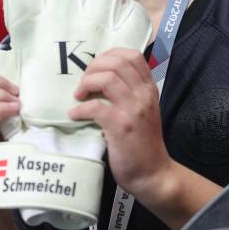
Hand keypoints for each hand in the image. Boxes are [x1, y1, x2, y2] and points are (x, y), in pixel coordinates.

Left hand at [69, 48, 171, 202]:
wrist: (153, 174)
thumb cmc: (143, 143)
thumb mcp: (143, 110)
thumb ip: (129, 92)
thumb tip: (100, 77)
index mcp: (149, 89)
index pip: (133, 55)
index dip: (110, 55)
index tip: (96, 67)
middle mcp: (144, 94)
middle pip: (117, 62)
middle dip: (94, 67)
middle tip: (84, 83)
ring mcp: (134, 110)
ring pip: (107, 78)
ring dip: (87, 83)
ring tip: (79, 96)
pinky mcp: (121, 126)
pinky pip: (96, 107)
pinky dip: (80, 109)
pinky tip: (75, 115)